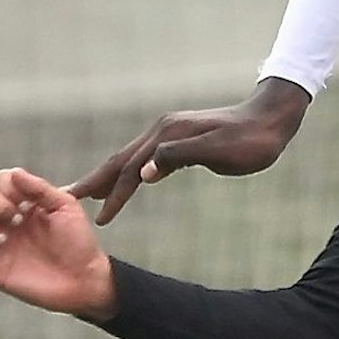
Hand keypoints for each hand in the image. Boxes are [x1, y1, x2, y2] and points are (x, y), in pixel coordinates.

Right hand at [0, 168, 116, 319]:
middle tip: (15, 218)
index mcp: (26, 203)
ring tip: (3, 239)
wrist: (82, 280)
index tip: (25, 200)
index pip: (3, 181)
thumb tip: (14, 172)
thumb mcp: (66, 208)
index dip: (8, 185)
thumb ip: (40, 189)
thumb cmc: (78, 242)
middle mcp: (8, 220)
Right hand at [67, 76, 311, 224]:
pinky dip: (130, 172)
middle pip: (121, 159)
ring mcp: (170, 132)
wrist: (273, 118)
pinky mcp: (180, 138)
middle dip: (95, 181)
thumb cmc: (252, 141)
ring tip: (85, 195)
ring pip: (131, 158)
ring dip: (108, 177)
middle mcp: (164, 130)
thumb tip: (143, 173)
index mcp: (169, 135)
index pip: (132, 169)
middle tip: (64, 200)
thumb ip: (181, 158)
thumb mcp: (221, 152)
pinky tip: (127, 184)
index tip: (97, 221)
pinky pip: (146, 158)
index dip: (114, 195)